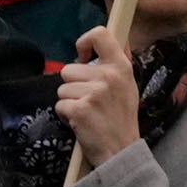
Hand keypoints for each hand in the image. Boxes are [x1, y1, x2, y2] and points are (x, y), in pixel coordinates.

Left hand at [56, 28, 143, 166]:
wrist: (121, 151)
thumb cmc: (121, 118)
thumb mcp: (127, 86)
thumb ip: (113, 65)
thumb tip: (99, 41)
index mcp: (121, 66)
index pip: (100, 34)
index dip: (85, 42)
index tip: (83, 56)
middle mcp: (108, 76)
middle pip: (69, 69)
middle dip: (73, 85)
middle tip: (90, 101)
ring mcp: (93, 92)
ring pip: (62, 88)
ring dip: (70, 101)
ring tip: (87, 112)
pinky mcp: (79, 109)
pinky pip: (59, 104)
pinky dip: (66, 115)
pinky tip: (81, 122)